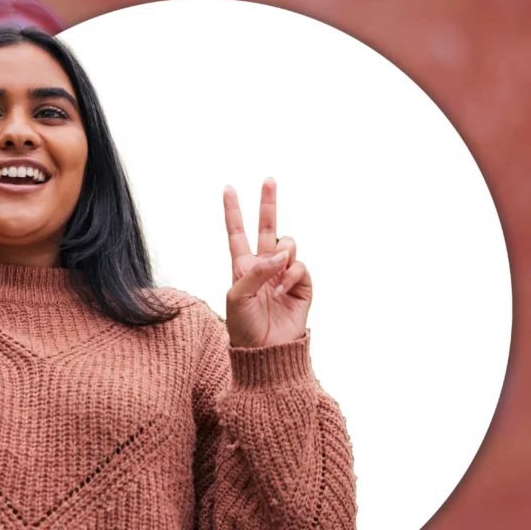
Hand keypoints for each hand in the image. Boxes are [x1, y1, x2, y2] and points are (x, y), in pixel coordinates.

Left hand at [223, 178, 311, 347]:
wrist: (266, 350)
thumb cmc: (244, 326)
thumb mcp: (237, 297)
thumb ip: (255, 271)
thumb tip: (279, 254)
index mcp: (242, 266)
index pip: (236, 232)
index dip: (233, 211)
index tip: (228, 188)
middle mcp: (264, 265)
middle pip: (267, 228)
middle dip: (269, 204)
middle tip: (269, 180)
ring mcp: (284, 274)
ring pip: (288, 245)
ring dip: (283, 255)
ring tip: (276, 279)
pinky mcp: (303, 285)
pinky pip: (301, 266)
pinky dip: (293, 275)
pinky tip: (285, 291)